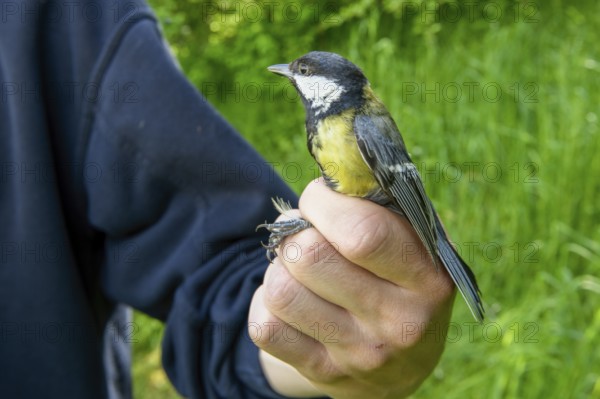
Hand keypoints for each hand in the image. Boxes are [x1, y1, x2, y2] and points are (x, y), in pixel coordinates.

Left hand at [248, 178, 455, 397]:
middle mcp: (399, 322)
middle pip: (309, 256)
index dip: (323, 203)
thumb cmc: (403, 280)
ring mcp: (360, 353)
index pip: (361, 233)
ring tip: (299, 268)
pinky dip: (265, 304)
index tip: (318, 196)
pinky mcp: (325, 374)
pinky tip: (291, 302)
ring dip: (279, 267)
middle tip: (306, 231)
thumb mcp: (416, 241)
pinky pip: (265, 326)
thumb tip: (339, 158)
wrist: (401, 365)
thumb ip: (385, 201)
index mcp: (428, 278)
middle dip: (296, 231)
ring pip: (280, 289)